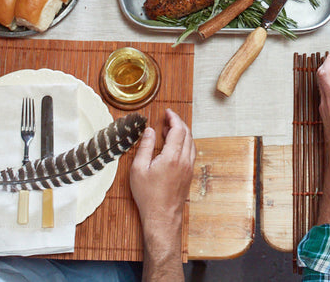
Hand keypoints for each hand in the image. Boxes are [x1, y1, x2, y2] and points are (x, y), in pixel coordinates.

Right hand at [129, 109, 194, 254]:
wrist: (162, 217)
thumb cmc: (148, 195)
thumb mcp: (138, 169)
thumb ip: (145, 147)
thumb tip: (150, 131)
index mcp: (172, 157)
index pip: (178, 130)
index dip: (173, 118)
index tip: (167, 112)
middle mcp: (184, 161)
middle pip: (187, 134)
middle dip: (178, 123)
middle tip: (167, 118)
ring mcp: (189, 168)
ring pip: (191, 143)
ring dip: (182, 133)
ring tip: (168, 131)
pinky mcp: (189, 174)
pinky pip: (190, 152)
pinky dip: (184, 143)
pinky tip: (174, 146)